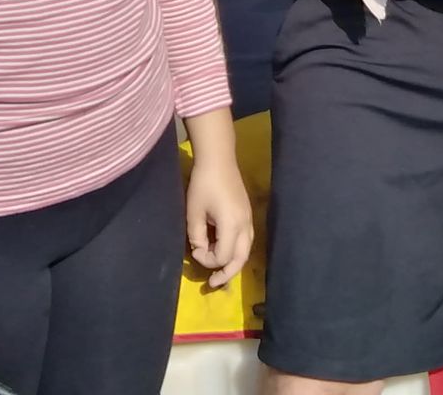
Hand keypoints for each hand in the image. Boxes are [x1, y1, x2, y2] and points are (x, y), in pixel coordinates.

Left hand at [185, 151, 253, 288]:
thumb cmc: (203, 184)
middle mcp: (245, 225)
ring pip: (246, 251)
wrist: (219, 159)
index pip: (223, 257)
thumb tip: (201, 249)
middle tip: (212, 283)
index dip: (207, 260)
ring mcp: (249, 219)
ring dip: (232, 263)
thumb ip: (197, 236)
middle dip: (226, 273)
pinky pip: (246, 240)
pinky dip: (236, 250)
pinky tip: (224, 250)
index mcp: (231, 225)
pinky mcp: (248, 214)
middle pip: (241, 259)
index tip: (194, 250)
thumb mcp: (194, 212)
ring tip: (219, 271)